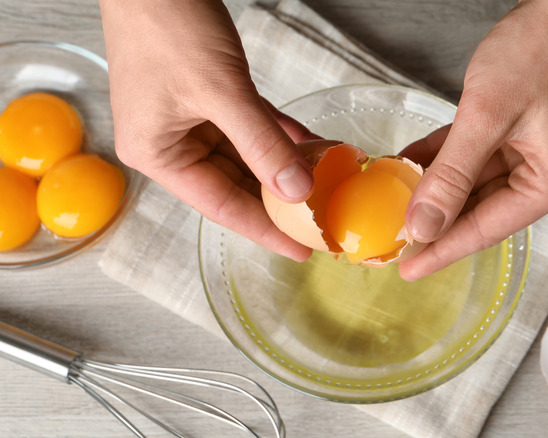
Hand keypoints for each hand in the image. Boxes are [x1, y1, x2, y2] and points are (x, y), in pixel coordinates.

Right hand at [99, 0, 318, 260]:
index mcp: (159, 155)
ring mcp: (190, 121)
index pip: (222, 206)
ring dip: (286, 166)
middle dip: (281, 199)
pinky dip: (280, 136)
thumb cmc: (167, 25)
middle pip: (236, 185)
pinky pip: (251, 127)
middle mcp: (172, 144)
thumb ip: (261, 144)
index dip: (266, 230)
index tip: (303, 249)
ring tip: (329, 182)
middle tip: (325, 219)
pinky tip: (312, 146)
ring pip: (247, 157)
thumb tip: (297, 191)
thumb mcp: (220, 91)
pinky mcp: (208, 98)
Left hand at [398, 0, 547, 280]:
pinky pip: (485, 155)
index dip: (443, 249)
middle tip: (394, 236)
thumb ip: (451, 175)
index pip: (487, 228)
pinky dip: (453, 158)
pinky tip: (417, 163)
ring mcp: (546, 153)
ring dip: (439, 185)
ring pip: (480, 181)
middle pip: (484, 208)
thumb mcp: (486, 115)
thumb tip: (424, 224)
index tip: (408, 268)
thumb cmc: (546, 47)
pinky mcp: (535, 132)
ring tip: (397, 198)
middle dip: (437, 217)